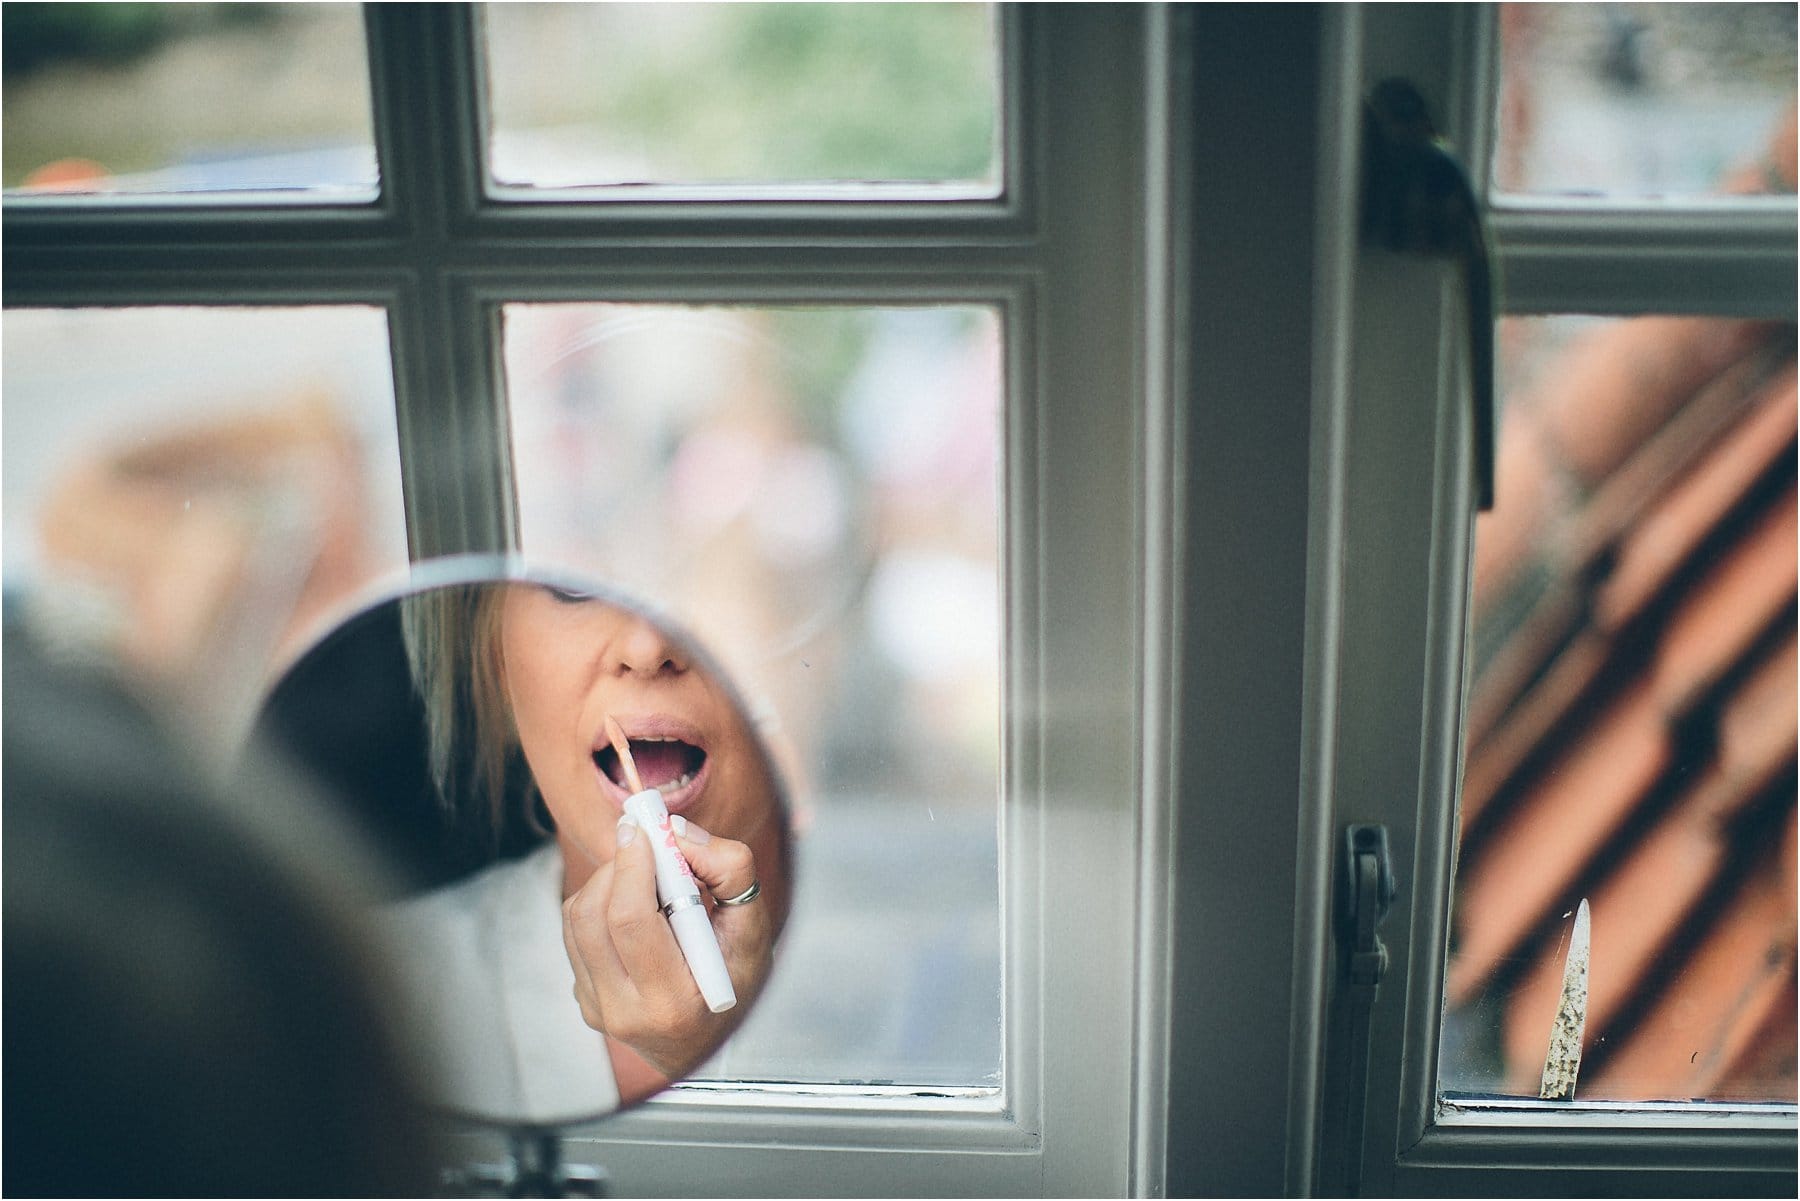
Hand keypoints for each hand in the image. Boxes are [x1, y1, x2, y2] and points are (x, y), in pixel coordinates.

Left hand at [561, 815, 774, 1084]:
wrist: (706, 1042)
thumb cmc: (735, 980)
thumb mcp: (753, 930)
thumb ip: (731, 873)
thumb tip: (678, 834)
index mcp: (673, 1003)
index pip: (631, 921)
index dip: (632, 866)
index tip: (642, 830)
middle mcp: (626, 1013)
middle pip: (595, 916)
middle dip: (617, 865)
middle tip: (641, 839)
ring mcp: (598, 1009)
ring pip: (578, 920)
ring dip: (605, 880)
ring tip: (642, 874)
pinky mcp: (584, 999)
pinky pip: (575, 935)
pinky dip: (599, 903)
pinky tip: (630, 904)